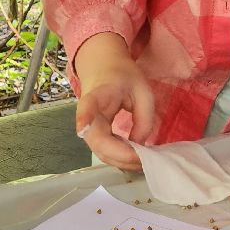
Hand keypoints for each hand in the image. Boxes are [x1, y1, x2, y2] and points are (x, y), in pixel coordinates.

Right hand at [73, 33, 154, 170]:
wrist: (103, 68)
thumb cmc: (124, 77)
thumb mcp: (143, 92)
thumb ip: (144, 120)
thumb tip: (140, 146)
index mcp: (100, 94)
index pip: (88, 105)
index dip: (84, 116)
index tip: (82, 128)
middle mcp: (89, 114)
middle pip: (99, 143)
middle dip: (122, 157)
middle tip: (147, 159)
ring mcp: (89, 127)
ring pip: (101, 152)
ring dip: (122, 162)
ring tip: (144, 161)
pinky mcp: (94, 134)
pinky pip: (105, 151)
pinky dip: (120, 158)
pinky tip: (135, 157)